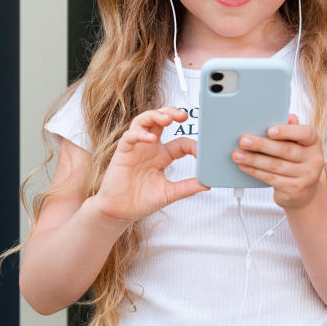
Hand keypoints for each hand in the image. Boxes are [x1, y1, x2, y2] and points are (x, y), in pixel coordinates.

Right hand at [93, 108, 207, 223]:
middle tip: (183, 115)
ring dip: (155, 116)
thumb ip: (187, 187)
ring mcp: (136, 148)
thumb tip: (207, 184)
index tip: (201, 152)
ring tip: (167, 119)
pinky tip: (151, 138)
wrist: (119, 212)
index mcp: (162, 156)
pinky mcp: (122, 153)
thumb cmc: (141, 201)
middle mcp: (150, 148)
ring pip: (143, 122)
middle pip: (160, 121)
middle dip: (171, 113)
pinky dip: (140, 134)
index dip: (192, 144)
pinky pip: (129, 137)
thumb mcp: (169, 193)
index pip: (181, 142)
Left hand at [233, 113, 324, 208]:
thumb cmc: (297, 163)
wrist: (305, 192)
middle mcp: (314, 159)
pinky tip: (244, 166)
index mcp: (314, 143)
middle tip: (243, 140)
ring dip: (253, 159)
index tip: (269, 130)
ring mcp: (307, 176)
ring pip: (275, 165)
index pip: (305, 133)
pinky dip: (255, 172)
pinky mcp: (295, 189)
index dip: (287, 131)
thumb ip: (292, 132)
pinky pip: (271, 178)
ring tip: (238, 154)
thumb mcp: (298, 146)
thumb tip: (289, 116)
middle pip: (285, 150)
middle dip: (261, 145)